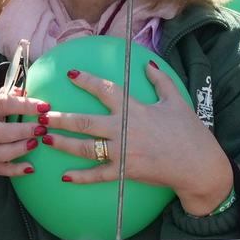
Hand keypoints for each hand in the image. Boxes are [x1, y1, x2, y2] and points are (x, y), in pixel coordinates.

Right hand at [0, 86, 47, 178]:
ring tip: (35, 144)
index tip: (45, 107)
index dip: (24, 105)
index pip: (2, 103)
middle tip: (41, 129)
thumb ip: (14, 94)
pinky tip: (30, 167)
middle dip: (21, 132)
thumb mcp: (0, 96)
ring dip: (17, 150)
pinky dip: (14, 170)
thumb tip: (28, 92)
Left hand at [41, 63, 230, 212]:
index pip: (106, 90)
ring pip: (85, 148)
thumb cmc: (189, 132)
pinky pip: (98, 175)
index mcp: (135, 109)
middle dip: (60, 118)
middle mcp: (123, 129)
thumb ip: (160, 80)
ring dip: (63, 143)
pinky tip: (64, 176)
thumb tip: (147, 63)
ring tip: (45, 139)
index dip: (86, 80)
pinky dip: (81, 176)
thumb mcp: (176, 101)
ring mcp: (122, 152)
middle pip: (84, 122)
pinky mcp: (125, 172)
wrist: (198, 165)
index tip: (69, 74)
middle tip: (41, 115)